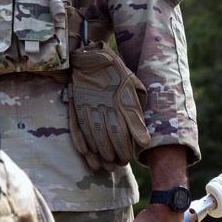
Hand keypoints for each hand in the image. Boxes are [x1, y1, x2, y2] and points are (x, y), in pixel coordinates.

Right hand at [67, 42, 150, 170]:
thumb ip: (137, 108)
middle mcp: (107, 104)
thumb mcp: (134, 85)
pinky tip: (87, 154)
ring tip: (105, 165)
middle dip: (115, 153)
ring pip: (96, 134)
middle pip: (111, 135)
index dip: (127, 146)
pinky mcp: (77, 106)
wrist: (92, 57)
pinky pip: (79, 128)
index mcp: (123, 99)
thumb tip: (143, 132)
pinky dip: (83, 142)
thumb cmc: (117, 72)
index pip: (126, 129)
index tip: (129, 158)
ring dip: (101, 152)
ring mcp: (90, 105)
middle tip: (118, 165)